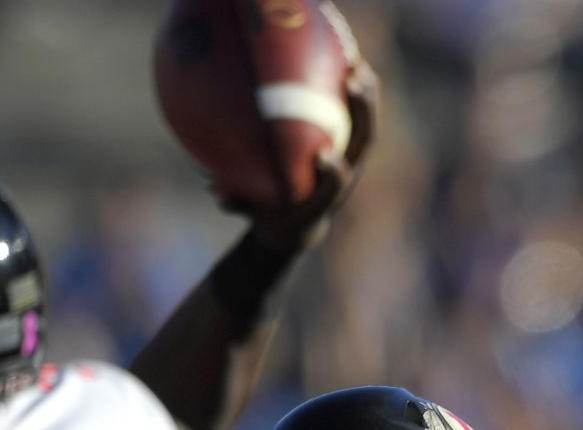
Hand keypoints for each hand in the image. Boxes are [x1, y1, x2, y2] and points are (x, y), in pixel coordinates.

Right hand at [229, 56, 379, 253]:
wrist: (298, 223)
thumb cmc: (268, 213)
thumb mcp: (250, 210)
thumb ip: (237, 201)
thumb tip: (217, 189)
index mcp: (325, 194)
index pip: (334, 184)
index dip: (334, 173)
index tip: (324, 157)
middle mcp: (345, 172)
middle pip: (363, 140)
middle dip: (362, 113)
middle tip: (353, 83)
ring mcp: (351, 155)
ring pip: (364, 121)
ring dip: (365, 92)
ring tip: (358, 60)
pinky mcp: (348, 141)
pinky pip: (351, 110)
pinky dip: (347, 85)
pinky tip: (338, 53)